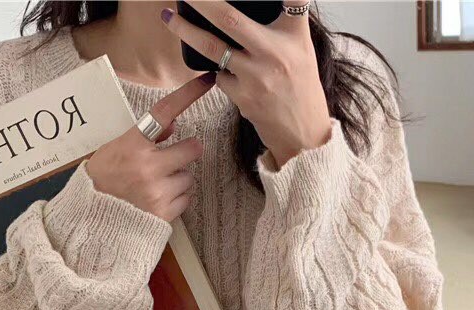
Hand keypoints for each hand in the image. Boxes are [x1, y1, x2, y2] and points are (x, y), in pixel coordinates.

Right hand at [85, 74, 214, 221]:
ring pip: (189, 177)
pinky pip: (186, 199)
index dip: (187, 95)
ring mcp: (158, 192)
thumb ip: (145, 137)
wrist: (93, 218)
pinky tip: (159, 200)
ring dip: (179, 179)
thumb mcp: (116, 150)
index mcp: (133, 146)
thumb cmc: (103, 180)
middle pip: (192, 148)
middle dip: (187, 151)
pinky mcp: (164, 213)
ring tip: (157, 185)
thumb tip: (173, 124)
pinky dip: (177, 199)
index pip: (164, 113)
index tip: (207, 82)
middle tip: (174, 158)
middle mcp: (148, 167)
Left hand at [162, 1, 331, 168]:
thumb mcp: (301, 45)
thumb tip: (262, 0)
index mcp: (292, 34)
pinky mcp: (244, 98)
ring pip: (212, 48)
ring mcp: (257, 77)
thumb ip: (287, 17)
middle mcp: (275, 53)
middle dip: (201, 3)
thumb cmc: (300, 85)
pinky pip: (220, 77)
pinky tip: (231, 75)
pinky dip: (219, 72)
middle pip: (230, 20)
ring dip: (186, 31)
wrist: (303, 132)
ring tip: (169, 18)